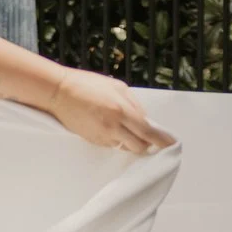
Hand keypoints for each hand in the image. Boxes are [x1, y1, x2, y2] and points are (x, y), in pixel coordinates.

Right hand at [47, 71, 175, 153]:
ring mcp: (102, 136)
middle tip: (148, 136)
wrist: (58, 92)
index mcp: (121, 110)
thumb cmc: (87, 85)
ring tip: (121, 125)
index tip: (172, 145)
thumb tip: (146, 120)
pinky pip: (112, 144)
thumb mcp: (117, 87)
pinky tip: (107, 125)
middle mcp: (113, 127)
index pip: (148, 132)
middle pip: (140, 146)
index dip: (163, 141)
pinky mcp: (93, 141)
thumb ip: (134, 104)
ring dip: (130, 140)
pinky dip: (116, 138)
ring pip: (126, 146)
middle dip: (146, 143)